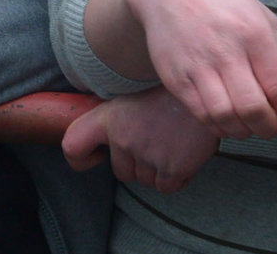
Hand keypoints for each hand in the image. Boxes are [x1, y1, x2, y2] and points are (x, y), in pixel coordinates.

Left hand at [63, 87, 218, 193]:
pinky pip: (166, 187)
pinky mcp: (171, 168)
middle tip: (154, 142)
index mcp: (108, 117)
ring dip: (157, 170)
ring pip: (145, 181)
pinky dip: (175, 178)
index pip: (73, 146)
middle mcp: (122, 137)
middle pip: (121, 172)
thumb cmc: (167, 94)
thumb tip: (106, 143)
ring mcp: (146, 154)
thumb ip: (116, 120)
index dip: (80, 159)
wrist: (204, 90)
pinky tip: (183, 155)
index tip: (98, 156)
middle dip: (136, 165)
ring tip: (171, 143)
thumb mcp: (130, 96)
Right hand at [123, 0, 276, 147]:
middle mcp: (225, 52)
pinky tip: (225, 118)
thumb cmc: (221, 2)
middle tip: (271, 126)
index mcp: (253, 35)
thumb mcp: (259, 15)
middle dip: (269, 129)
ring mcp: (197, 66)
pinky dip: (219, 126)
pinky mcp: (175, 77)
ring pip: (226, 118)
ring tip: (248, 124)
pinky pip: (201, 115)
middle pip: (254, 110)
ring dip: (244, 131)